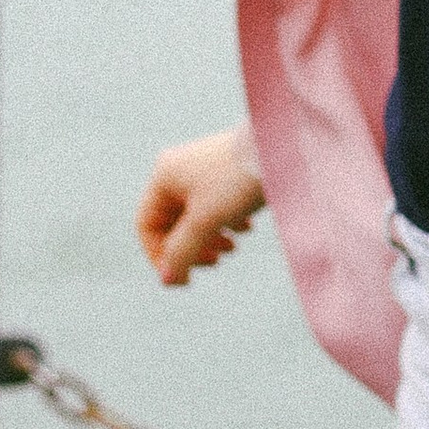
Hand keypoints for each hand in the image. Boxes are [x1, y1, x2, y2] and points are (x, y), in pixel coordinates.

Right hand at [137, 125, 265, 283]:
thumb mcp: (205, 221)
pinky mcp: (227, 171)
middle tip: (215, 262)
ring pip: (196, 216)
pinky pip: (216, 206)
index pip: (146, 225)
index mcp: (164, 176)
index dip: (160, 256)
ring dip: (210, 239)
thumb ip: (182, 252)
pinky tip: (246, 228)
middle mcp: (179, 170)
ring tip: (232, 248)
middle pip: (172, 223)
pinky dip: (226, 223)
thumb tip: (167, 281)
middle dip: (191, 248)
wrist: (281, 146)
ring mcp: (203, 169)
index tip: (183, 276)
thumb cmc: (238, 181)